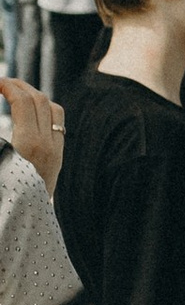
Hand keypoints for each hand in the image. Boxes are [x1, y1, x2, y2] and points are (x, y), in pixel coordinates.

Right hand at [1, 73, 66, 191]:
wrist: (23, 221)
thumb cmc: (4, 192)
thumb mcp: (1, 159)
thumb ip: (2, 141)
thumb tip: (9, 117)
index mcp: (29, 145)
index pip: (23, 102)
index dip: (8, 86)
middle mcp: (47, 146)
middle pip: (40, 101)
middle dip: (20, 86)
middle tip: (3, 82)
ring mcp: (56, 151)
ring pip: (53, 109)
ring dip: (35, 96)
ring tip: (16, 92)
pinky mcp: (59, 157)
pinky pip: (57, 123)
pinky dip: (44, 110)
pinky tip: (29, 111)